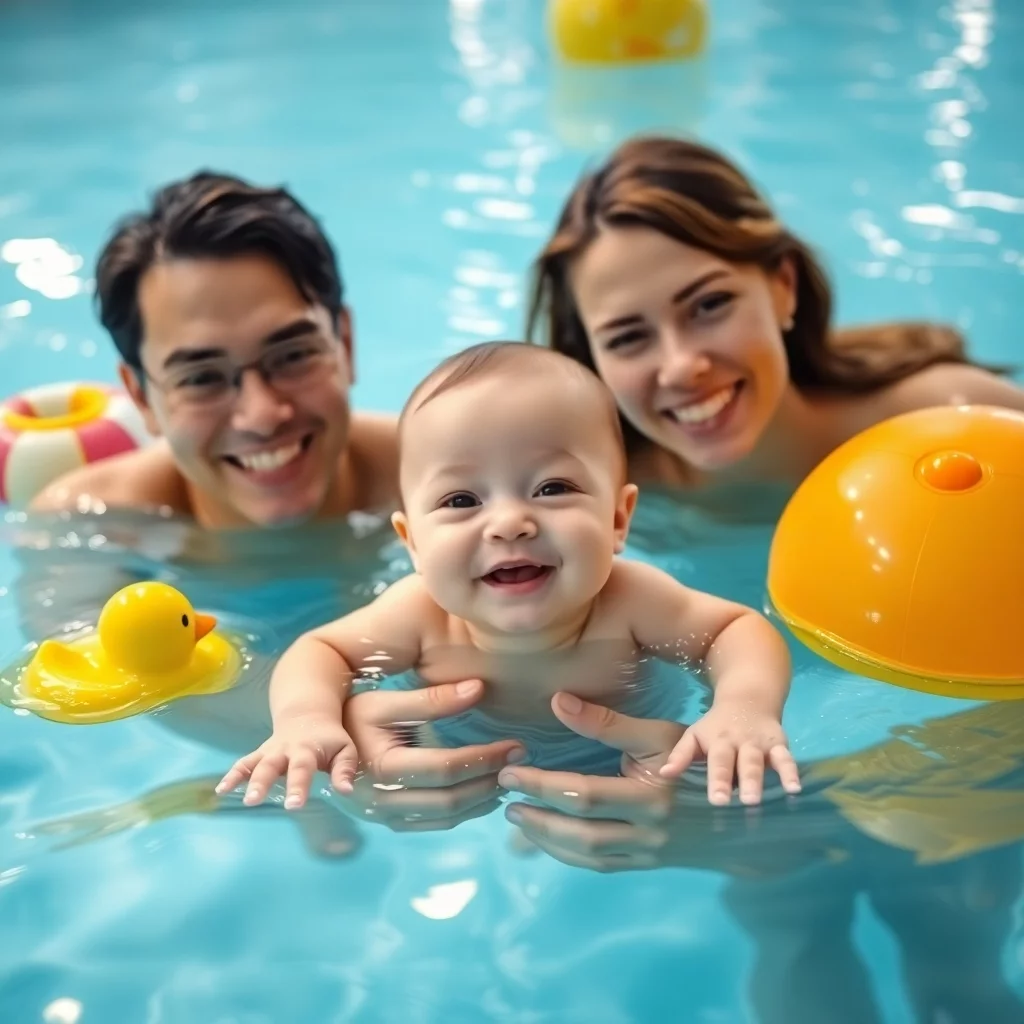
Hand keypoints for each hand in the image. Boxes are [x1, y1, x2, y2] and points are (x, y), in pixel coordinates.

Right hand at [215, 715, 357, 808]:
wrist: (308, 715)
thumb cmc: (330, 738)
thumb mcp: (345, 749)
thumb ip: (345, 770)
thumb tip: (345, 791)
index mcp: (307, 750)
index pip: (302, 769)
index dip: (298, 786)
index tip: (293, 805)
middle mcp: (284, 750)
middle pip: (270, 766)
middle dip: (261, 783)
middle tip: (253, 801)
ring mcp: (269, 751)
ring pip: (252, 763)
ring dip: (239, 777)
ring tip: (225, 792)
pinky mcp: (259, 754)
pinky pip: (243, 763)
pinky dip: (231, 775)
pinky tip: (220, 790)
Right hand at [343, 679, 525, 831]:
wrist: (316, 745)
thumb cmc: (351, 716)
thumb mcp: (385, 701)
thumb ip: (432, 698)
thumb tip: (479, 687)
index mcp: (382, 768)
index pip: (447, 768)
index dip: (485, 758)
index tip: (516, 745)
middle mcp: (383, 800)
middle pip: (451, 800)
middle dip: (491, 781)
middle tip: (521, 762)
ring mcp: (386, 817)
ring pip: (446, 817)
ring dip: (483, 800)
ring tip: (510, 776)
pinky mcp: (391, 822)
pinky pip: (435, 823)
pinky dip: (465, 811)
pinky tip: (485, 792)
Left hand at [498, 692, 687, 870]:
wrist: (738, 812)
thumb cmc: (692, 762)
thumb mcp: (658, 734)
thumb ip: (606, 722)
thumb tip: (557, 701)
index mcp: (651, 795)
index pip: (583, 795)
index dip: (541, 785)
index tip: (510, 773)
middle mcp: (649, 831)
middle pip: (580, 832)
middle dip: (536, 817)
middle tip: (505, 800)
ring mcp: (647, 854)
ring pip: (586, 855)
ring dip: (545, 839)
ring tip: (517, 817)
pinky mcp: (645, 865)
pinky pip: (598, 865)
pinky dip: (566, 853)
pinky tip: (545, 836)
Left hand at [659, 699, 800, 805]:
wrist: (748, 698)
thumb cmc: (716, 725)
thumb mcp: (695, 735)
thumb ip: (681, 755)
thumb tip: (664, 774)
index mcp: (719, 741)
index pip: (718, 761)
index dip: (719, 780)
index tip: (718, 801)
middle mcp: (741, 742)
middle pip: (744, 762)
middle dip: (746, 782)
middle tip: (746, 803)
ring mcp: (762, 744)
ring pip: (765, 761)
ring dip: (767, 779)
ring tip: (768, 798)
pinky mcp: (780, 745)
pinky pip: (787, 759)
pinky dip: (792, 773)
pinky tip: (795, 789)